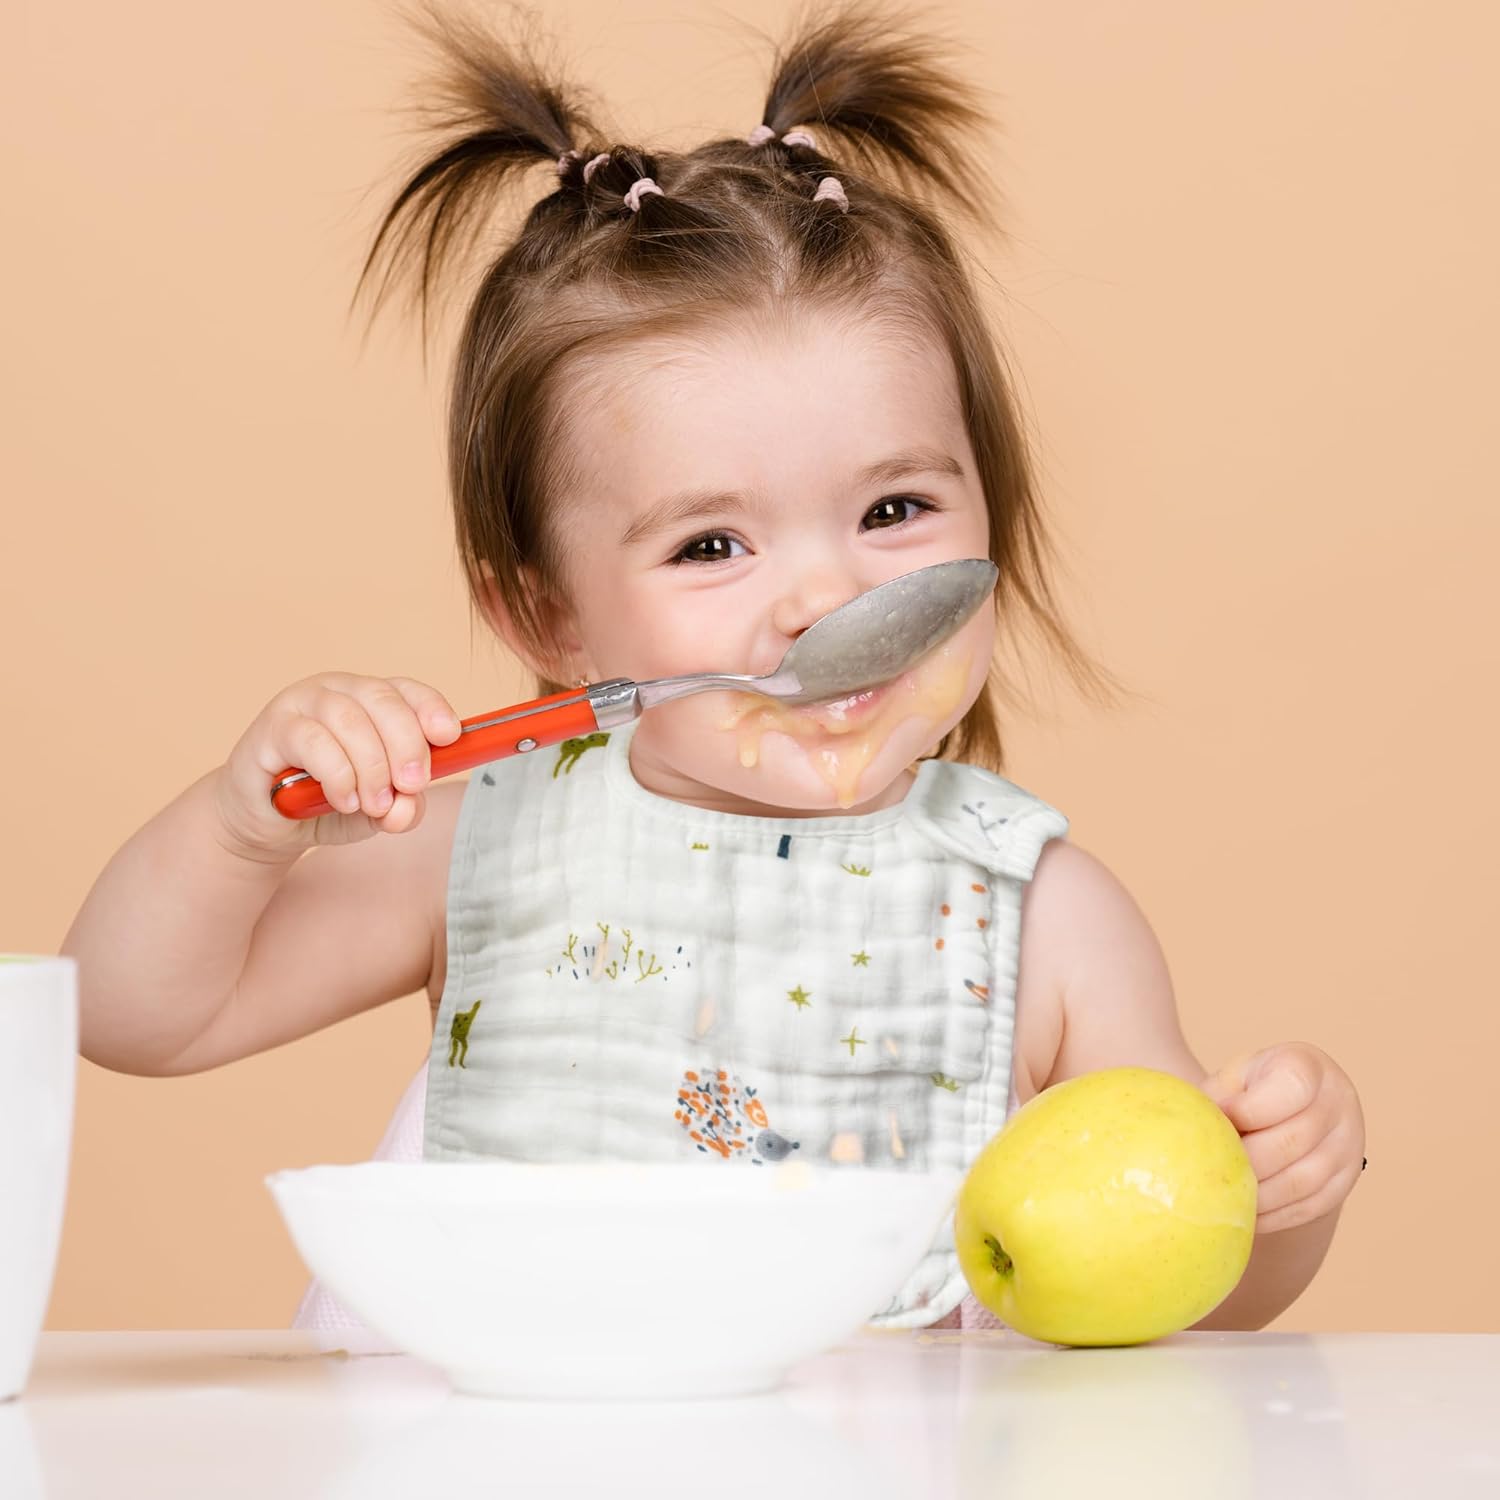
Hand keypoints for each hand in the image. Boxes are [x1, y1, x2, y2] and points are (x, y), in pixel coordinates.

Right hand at [213, 672, 462, 859]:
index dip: (432, 708)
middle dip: (407, 744)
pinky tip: (342, 801)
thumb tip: (408, 807)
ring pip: (349, 720)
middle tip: (413, 785)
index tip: (449, 737)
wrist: (268, 824)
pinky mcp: (272, 727)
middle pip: (383, 700)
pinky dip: (337, 774)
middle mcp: (339, 691)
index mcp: (372, 702)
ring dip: (371, 768)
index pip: (409, 690)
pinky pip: (312, 740)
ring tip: (374, 805)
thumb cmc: (328, 803)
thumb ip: (403, 807)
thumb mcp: (378, 811)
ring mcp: (302, 703)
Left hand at [1201, 1042, 1364, 1234]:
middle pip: (1294, 1140)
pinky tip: (1244, 1215)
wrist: (1293, 1109)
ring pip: (1303, 1181)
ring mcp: (1348, 1145)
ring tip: (1223, 1198)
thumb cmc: (1249, 1089)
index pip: (1293, 1086)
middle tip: (1211, 1172)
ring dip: (1258, 1196)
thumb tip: (1190, 1132)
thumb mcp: (1233, 1078)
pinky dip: (1273, 1216)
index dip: (1252, 1108)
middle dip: (1247, 1160)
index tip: (1222, 1118)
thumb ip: (1216, 1099)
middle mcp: (1338, 1102)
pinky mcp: (1344, 1182)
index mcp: (1307, 1066)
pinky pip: (1310, 1208)